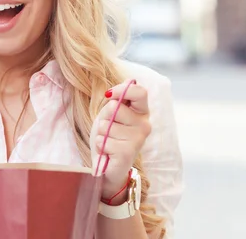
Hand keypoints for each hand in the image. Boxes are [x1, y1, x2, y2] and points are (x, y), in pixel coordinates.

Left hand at [90, 80, 150, 202]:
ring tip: (109, 141)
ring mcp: (138, 140)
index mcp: (142, 112)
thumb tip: (129, 80)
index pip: (140, 92)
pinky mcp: (128, 153)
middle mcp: (144, 125)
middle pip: (115, 107)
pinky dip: (100, 146)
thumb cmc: (110, 136)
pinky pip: (104, 141)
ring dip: (101, 133)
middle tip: (109, 129)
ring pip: (106, 125)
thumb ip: (119, 98)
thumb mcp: (111, 113)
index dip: (122, 89)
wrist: (107, 165)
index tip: (109, 94)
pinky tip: (108, 152)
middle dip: (104, 118)